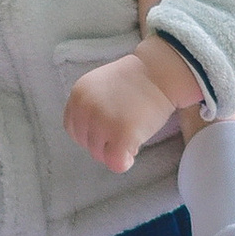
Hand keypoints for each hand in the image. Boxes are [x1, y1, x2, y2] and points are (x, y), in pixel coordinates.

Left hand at [66, 43, 190, 174]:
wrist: (161, 72)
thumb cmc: (137, 80)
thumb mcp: (100, 86)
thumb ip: (89, 107)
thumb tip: (91, 135)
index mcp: (78, 96)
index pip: (73, 129)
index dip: (91, 132)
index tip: (107, 128)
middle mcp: (85, 109)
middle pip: (86, 144)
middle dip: (104, 142)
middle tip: (124, 130)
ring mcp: (102, 122)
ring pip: (100, 155)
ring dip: (116, 150)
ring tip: (133, 133)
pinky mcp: (121, 135)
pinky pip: (116, 163)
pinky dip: (124, 162)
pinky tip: (134, 149)